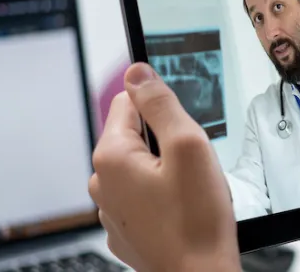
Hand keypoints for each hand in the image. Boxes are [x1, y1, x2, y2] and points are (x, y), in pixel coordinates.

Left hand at [88, 64, 239, 271]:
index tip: (183, 128)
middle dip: (168, 142)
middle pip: (138, 135)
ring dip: (168, 171)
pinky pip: (146, 196)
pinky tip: (184, 211)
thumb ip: (161, 104)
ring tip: (192, 192)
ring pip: (144, 167)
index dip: (163, 108)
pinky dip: (166, 196)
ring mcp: (113, 210)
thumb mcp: (188, 146)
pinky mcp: (129, 229)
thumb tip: (136, 72)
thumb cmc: (196, 221)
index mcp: (111, 157)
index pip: (130, 101)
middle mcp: (103, 183)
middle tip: (194, 165)